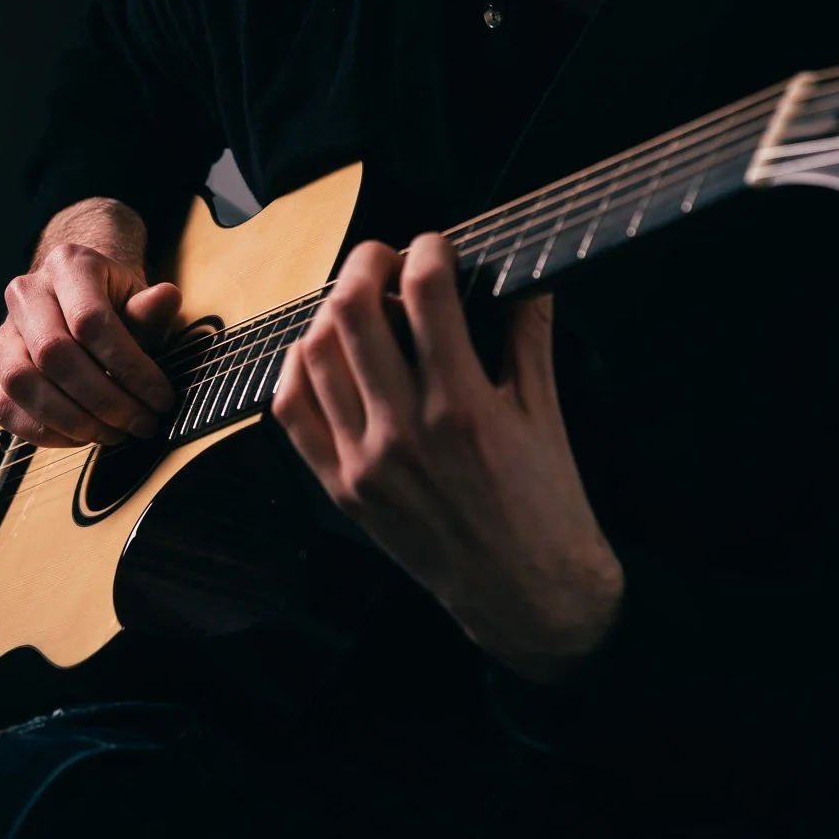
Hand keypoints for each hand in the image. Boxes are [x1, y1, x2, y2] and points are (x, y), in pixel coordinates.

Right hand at [0, 244, 180, 447]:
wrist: (86, 301)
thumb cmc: (119, 304)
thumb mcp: (142, 299)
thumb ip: (152, 308)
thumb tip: (167, 297)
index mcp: (69, 265)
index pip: (90, 321)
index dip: (128, 367)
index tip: (160, 399)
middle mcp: (27, 293)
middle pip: (53, 354)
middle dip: (103, 400)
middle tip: (141, 424)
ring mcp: (5, 332)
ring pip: (22, 383)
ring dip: (72, 420)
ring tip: (114, 434)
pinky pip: (6, 407)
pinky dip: (44, 431)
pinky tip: (83, 437)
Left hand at [272, 234, 623, 683]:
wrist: (526, 593)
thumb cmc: (544, 507)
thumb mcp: (545, 414)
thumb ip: (529, 337)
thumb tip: (527, 278)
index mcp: (463, 407)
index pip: (426, 295)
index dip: (428, 250)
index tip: (436, 245)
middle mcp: (404, 432)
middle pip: (353, 314)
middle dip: (367, 265)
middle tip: (387, 258)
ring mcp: (364, 463)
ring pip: (314, 356)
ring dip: (330, 312)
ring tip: (357, 301)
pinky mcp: (342, 489)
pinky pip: (292, 413)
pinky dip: (298, 369)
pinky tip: (321, 353)